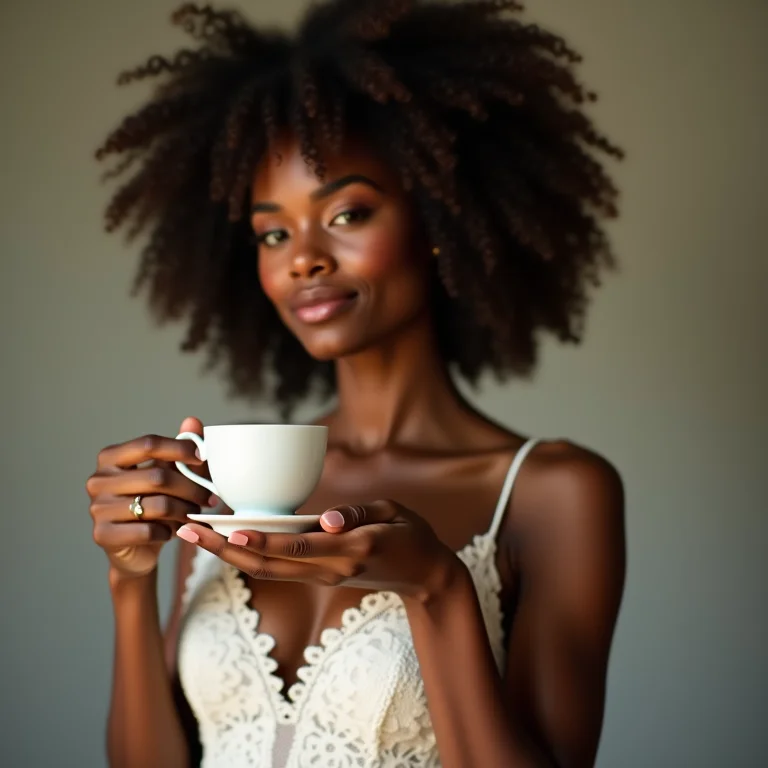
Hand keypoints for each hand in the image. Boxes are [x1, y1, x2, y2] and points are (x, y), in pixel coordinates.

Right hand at [87, 416, 214, 581]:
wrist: (136, 548)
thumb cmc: (153, 504)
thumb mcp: (169, 475)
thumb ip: (180, 450)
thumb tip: (193, 421)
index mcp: (111, 457)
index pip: (149, 444)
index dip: (179, 449)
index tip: (202, 458)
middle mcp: (98, 480)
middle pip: (158, 476)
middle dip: (192, 488)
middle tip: (210, 498)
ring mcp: (97, 508)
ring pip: (158, 505)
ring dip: (185, 511)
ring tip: (195, 514)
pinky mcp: (102, 535)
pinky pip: (148, 531)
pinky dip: (168, 532)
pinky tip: (173, 532)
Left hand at [177, 500, 460, 599]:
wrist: (425, 575)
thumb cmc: (411, 536)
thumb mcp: (394, 514)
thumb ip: (360, 514)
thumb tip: (329, 520)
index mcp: (348, 550)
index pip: (295, 547)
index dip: (260, 540)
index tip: (227, 530)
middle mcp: (329, 568)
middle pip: (267, 565)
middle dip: (224, 550)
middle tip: (185, 530)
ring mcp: (322, 575)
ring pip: (266, 571)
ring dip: (227, 556)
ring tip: (194, 536)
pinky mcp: (319, 575)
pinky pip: (278, 569)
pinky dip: (249, 556)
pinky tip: (227, 541)